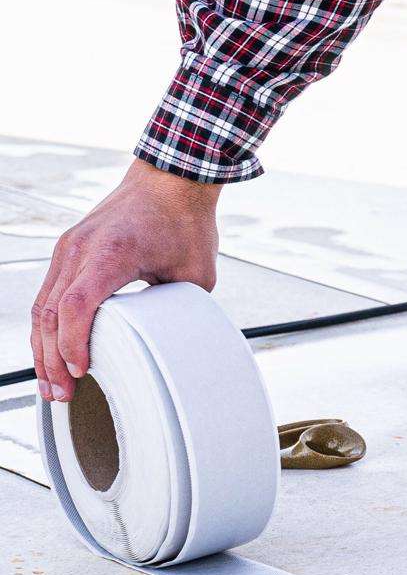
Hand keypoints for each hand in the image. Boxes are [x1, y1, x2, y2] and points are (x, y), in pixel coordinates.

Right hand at [31, 159, 221, 401]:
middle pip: (50, 312)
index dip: (73, 343)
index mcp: (111, 252)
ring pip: (43, 305)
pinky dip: (48, 326)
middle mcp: (80, 248)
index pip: (77, 304)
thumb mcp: (196, 272)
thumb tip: (173, 343)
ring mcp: (68, 248)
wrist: (170, 180)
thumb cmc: (185, 222)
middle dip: (52, 359)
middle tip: (61, 395)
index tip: (81, 372)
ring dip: (43, 348)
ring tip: (52, 385)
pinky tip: (52, 352)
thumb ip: (178, 309)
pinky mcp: (68, 250)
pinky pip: (49, 294)